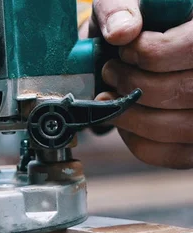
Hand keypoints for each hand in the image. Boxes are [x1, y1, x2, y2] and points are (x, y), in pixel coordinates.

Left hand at [88, 0, 192, 168]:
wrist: (130, 55)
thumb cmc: (132, 27)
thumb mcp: (123, 6)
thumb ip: (119, 9)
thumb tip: (122, 31)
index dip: (151, 53)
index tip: (124, 49)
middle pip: (188, 91)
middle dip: (135, 85)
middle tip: (110, 73)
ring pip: (183, 127)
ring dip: (131, 115)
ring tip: (112, 96)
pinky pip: (175, 155)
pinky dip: (139, 142)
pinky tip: (125, 120)